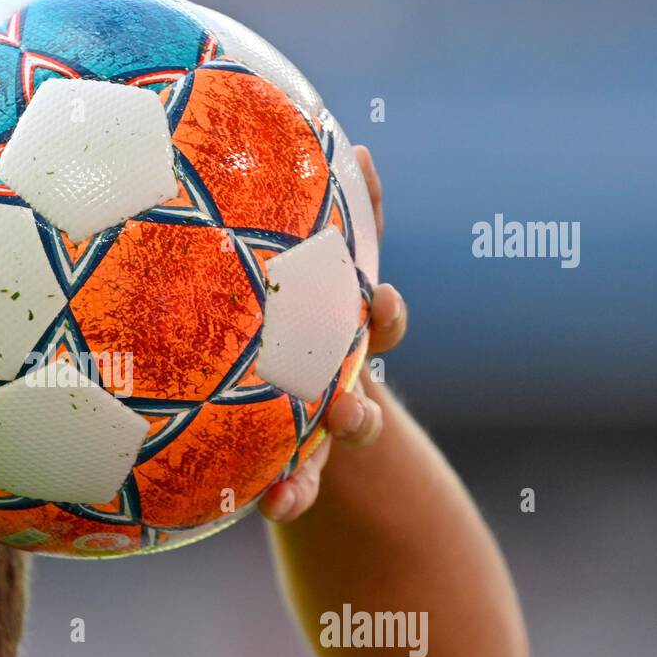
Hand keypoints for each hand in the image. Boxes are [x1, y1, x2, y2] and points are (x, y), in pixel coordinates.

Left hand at [260, 145, 405, 522]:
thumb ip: (347, 221)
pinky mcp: (285, 470)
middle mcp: (338, 391)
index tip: (376, 301)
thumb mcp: (315, 272)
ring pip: (321, 462)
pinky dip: (289, 500)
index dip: (384, 317)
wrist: (283, 398)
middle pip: (361, 407)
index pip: (377, 328)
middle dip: (359, 413)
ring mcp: (312, 437)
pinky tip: (273, 507)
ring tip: (294, 495)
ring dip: (314, 475)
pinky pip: (291, 490)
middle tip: (344, 413)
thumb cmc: (293, 322)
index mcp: (346, 342)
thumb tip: (361, 149)